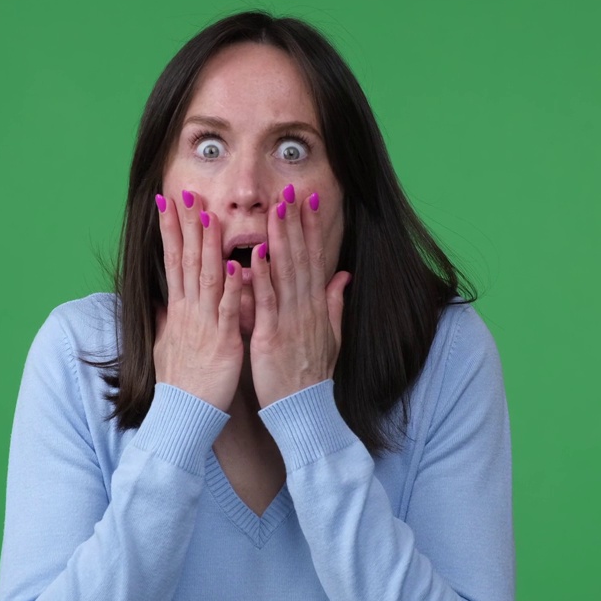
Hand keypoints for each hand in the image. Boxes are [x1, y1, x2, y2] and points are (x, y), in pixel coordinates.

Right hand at [153, 189, 244, 412]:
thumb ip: (167, 320)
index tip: (168, 203)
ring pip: (206, 278)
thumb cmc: (180, 383)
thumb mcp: (166, 345)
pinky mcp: (222, 341)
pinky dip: (231, 287)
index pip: (172, 262)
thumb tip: (161, 301)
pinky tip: (234, 264)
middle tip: (186, 194)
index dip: (170, 231)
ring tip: (209, 217)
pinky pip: (227, 309)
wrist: (183, 415)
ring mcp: (204, 325)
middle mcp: (188, 312)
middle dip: (185, 227)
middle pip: (185, 261)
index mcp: (178, 311)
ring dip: (207, 247)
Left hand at [248, 185, 351, 407]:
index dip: (312, 229)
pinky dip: (261, 276)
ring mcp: (289, 320)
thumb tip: (344, 276)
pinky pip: (266, 301)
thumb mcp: (331, 336)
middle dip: (296, 223)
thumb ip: (335, 303)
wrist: (304, 410)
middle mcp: (305, 308)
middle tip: (291, 190)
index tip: (309, 202)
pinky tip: (256, 252)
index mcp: (316, 307)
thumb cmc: (311, 376)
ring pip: (285, 272)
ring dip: (280, 238)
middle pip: (301, 257)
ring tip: (276, 208)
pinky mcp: (271, 335)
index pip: (315, 259)